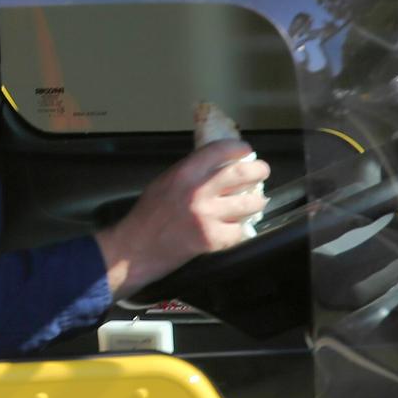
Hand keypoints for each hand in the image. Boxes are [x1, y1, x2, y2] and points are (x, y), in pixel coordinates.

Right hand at [95, 140, 270, 298]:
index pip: (221, 150)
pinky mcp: (212, 239)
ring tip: (256, 201)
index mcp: (185, 172)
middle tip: (262, 172)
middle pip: (242, 173)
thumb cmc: (148, 214)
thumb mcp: (166, 181)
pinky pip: (240, 231)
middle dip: (259, 170)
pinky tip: (240, 227)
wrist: (135, 249)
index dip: (239, 148)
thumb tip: (220, 164)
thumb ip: (191, 172)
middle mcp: (198, 191)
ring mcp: (207, 216)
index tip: (246, 151)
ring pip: (249, 203)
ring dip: (257, 201)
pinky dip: (242, 229)